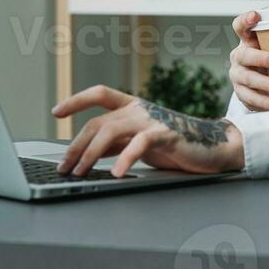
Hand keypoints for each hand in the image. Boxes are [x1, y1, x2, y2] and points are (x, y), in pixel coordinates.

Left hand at [51, 85, 244, 178]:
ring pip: (111, 130)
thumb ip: (117, 142)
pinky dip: (125, 159)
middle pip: (98, 122)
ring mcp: (152, 120)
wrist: (213, 147)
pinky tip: (115, 173)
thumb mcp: (140, 142)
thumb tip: (88, 153)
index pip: (99, 95)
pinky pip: (139, 144)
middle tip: (64, 167)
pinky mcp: (165, 134)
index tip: (56, 112)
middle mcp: (139, 109)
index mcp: (133, 107)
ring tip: (80, 172)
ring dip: (90, 154)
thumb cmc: (175, 145)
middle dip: (76, 146)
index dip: (76, 101)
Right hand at [230, 9, 268, 110]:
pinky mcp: (241, 95)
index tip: (257, 16)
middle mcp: (240, 57)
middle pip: (244, 55)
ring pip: (247, 79)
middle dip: (261, 57)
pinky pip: (250, 99)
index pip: (240, 26)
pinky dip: (264, 102)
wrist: (264, 87)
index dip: (246, 20)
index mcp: (250, 41)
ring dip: (264, 84)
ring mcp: (238, 76)